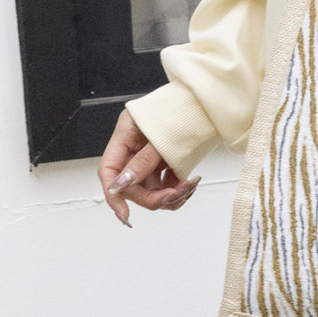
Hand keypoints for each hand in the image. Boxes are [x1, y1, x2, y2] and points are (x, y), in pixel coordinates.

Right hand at [98, 109, 198, 225]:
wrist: (209, 102)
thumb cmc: (184, 107)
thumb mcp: (160, 135)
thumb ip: (142, 161)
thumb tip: (122, 184)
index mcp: (125, 134)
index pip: (109, 170)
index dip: (114, 195)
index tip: (125, 214)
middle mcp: (135, 147)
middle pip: (133, 185)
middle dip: (153, 196)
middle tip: (174, 195)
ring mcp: (151, 155)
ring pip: (151, 189)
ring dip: (169, 195)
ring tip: (188, 186)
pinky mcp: (166, 161)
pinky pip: (166, 185)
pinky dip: (177, 189)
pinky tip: (190, 183)